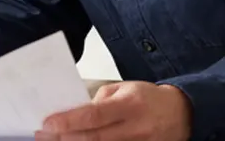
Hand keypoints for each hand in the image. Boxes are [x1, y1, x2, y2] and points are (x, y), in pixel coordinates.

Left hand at [36, 82, 192, 140]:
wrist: (182, 113)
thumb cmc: (147, 98)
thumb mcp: (124, 89)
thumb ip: (99, 101)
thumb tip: (73, 113)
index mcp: (130, 104)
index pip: (94, 115)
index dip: (68, 121)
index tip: (47, 123)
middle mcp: (136, 128)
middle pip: (95, 139)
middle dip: (65, 138)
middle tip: (43, 136)